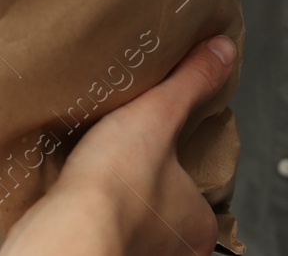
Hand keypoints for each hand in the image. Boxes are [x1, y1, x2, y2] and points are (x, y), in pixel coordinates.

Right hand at [0, 35, 237, 255]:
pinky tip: (83, 190)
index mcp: (199, 224)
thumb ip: (192, 82)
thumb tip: (221, 52)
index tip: (163, 147)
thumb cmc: (115, 190)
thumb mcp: (160, 115)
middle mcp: (173, 250)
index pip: (201, 190)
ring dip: (120, 197)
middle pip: (167, 208)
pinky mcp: (98, 252)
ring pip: (133, 220)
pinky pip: (103, 226)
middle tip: (132, 156)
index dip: (181, 163)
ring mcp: (135, 254)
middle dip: (149, 183)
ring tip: (105, 167)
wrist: (66, 231)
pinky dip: (95, 210)